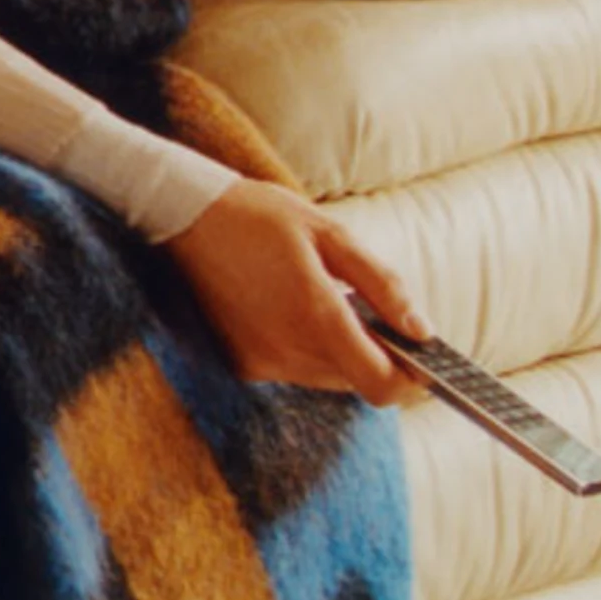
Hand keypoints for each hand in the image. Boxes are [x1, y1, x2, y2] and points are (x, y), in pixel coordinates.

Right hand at [169, 180, 422, 398]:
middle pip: (356, 381)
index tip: (421, 360)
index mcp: (315, 315)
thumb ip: (382, 284)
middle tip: (370, 314)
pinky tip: (289, 309)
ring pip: (325, 378)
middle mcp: (286, 349)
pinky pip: (292, 370)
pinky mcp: (239, 363)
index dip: (411, 381)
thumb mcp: (330, 233)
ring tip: (324, 303)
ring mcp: (259, 361)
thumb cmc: (258, 216)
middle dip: (375, 356)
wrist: (179, 216)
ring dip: (339, 353)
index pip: (380, 383)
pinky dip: (304, 350)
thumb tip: (421, 330)